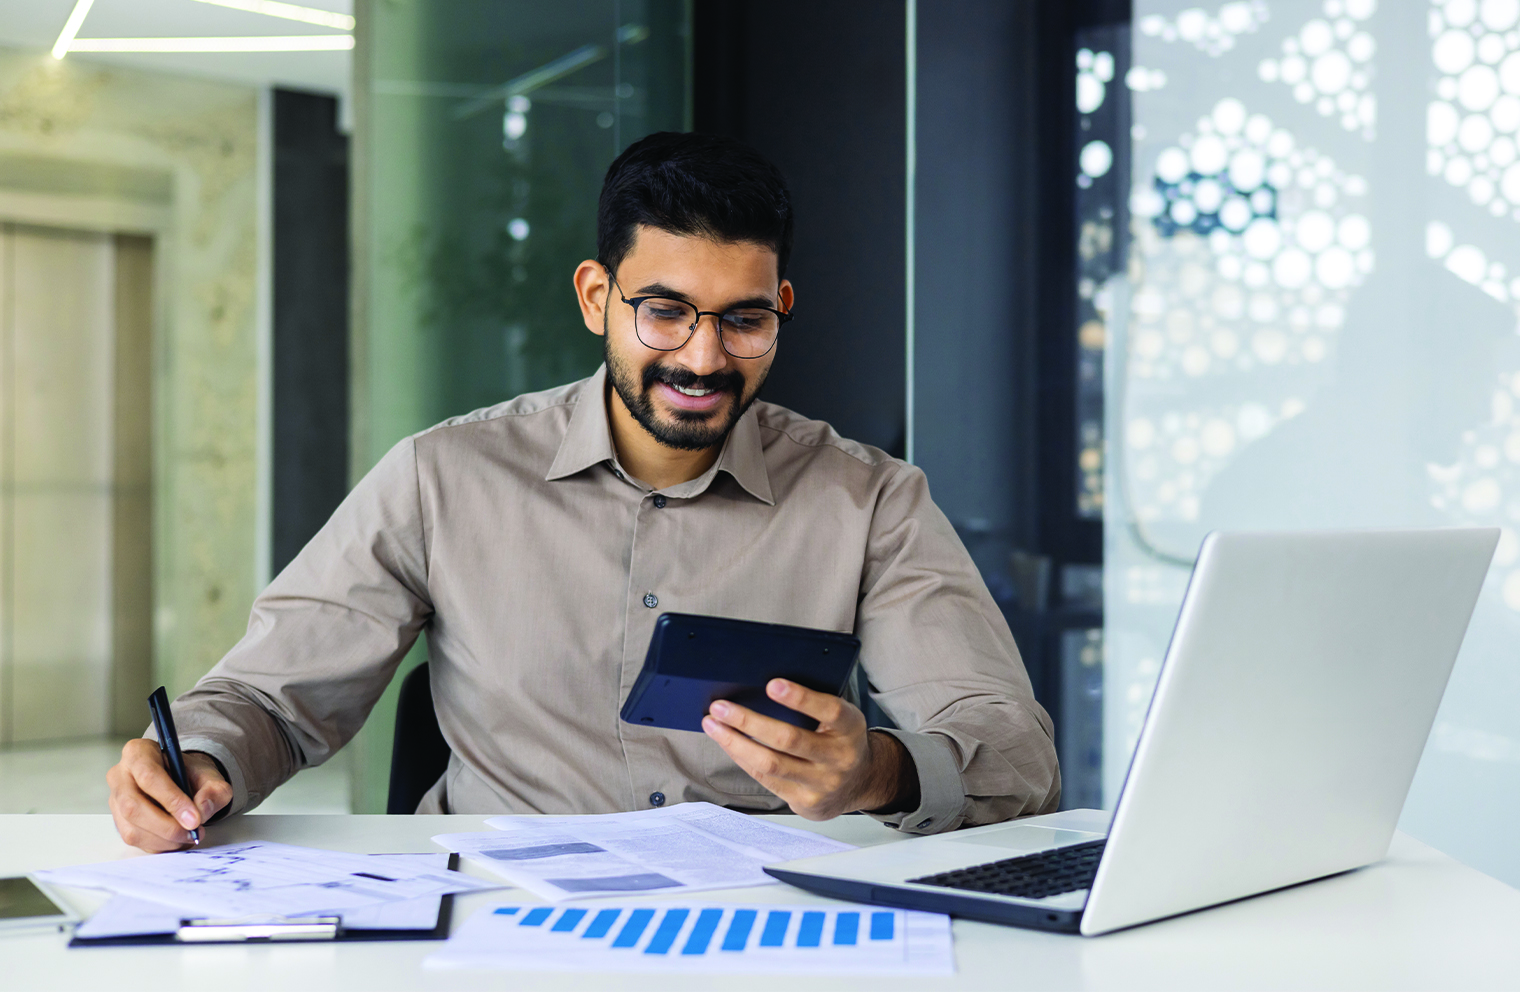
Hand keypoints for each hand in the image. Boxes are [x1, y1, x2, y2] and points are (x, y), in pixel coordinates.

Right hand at [107, 739, 231, 851]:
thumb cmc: (190, 774)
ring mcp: (115, 800)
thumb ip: (213, 790)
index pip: (149, 776)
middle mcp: (120, 775)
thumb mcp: (210, 775)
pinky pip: (134, 840)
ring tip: (189, 836)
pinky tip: (177, 840)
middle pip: (133, 806)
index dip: (172, 800)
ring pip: (132, 828)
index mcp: (138, 752)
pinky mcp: (118, 821)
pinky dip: (159, 845)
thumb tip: (202, 809)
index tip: (194, 818)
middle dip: (167, 826)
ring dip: (164, 839)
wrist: (181, 780)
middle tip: (193, 832)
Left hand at [701, 679, 911, 819]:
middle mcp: (839, 758)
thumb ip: (815, 707)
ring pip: (770, 763)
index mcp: (850, 728)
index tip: (771, 685)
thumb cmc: (840, 739)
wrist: (859, 783)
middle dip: (749, 721)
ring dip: (735, 743)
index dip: (801, 698)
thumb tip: (763, 690)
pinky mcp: (805, 802)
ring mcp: (822, 784)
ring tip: (713, 725)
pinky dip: (742, 758)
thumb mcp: (839, 719)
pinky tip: (728, 744)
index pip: (829, 710)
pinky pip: (765, 779)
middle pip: (789, 739)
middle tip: (721, 707)